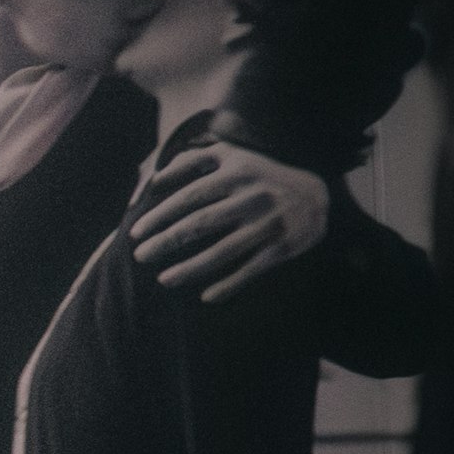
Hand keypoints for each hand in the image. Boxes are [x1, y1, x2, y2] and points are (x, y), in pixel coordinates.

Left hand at [131, 146, 328, 299]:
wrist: (317, 196)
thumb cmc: (261, 175)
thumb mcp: (232, 156)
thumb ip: (191, 160)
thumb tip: (153, 179)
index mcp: (236, 174)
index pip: (190, 196)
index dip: (160, 215)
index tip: (136, 231)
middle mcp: (252, 198)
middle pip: (200, 224)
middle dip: (166, 242)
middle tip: (139, 256)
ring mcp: (268, 224)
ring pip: (222, 252)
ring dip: (190, 269)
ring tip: (164, 279)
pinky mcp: (282, 247)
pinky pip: (250, 270)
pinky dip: (229, 285)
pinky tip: (206, 297)